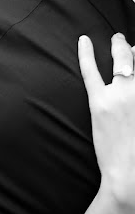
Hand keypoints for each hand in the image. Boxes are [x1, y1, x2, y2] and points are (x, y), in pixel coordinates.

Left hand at [78, 33, 134, 209]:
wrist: (131, 175)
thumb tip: (134, 83)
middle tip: (130, 43)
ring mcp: (122, 94)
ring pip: (121, 61)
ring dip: (120, 47)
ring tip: (117, 39)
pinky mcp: (100, 101)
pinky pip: (91, 72)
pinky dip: (86, 54)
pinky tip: (83, 40)